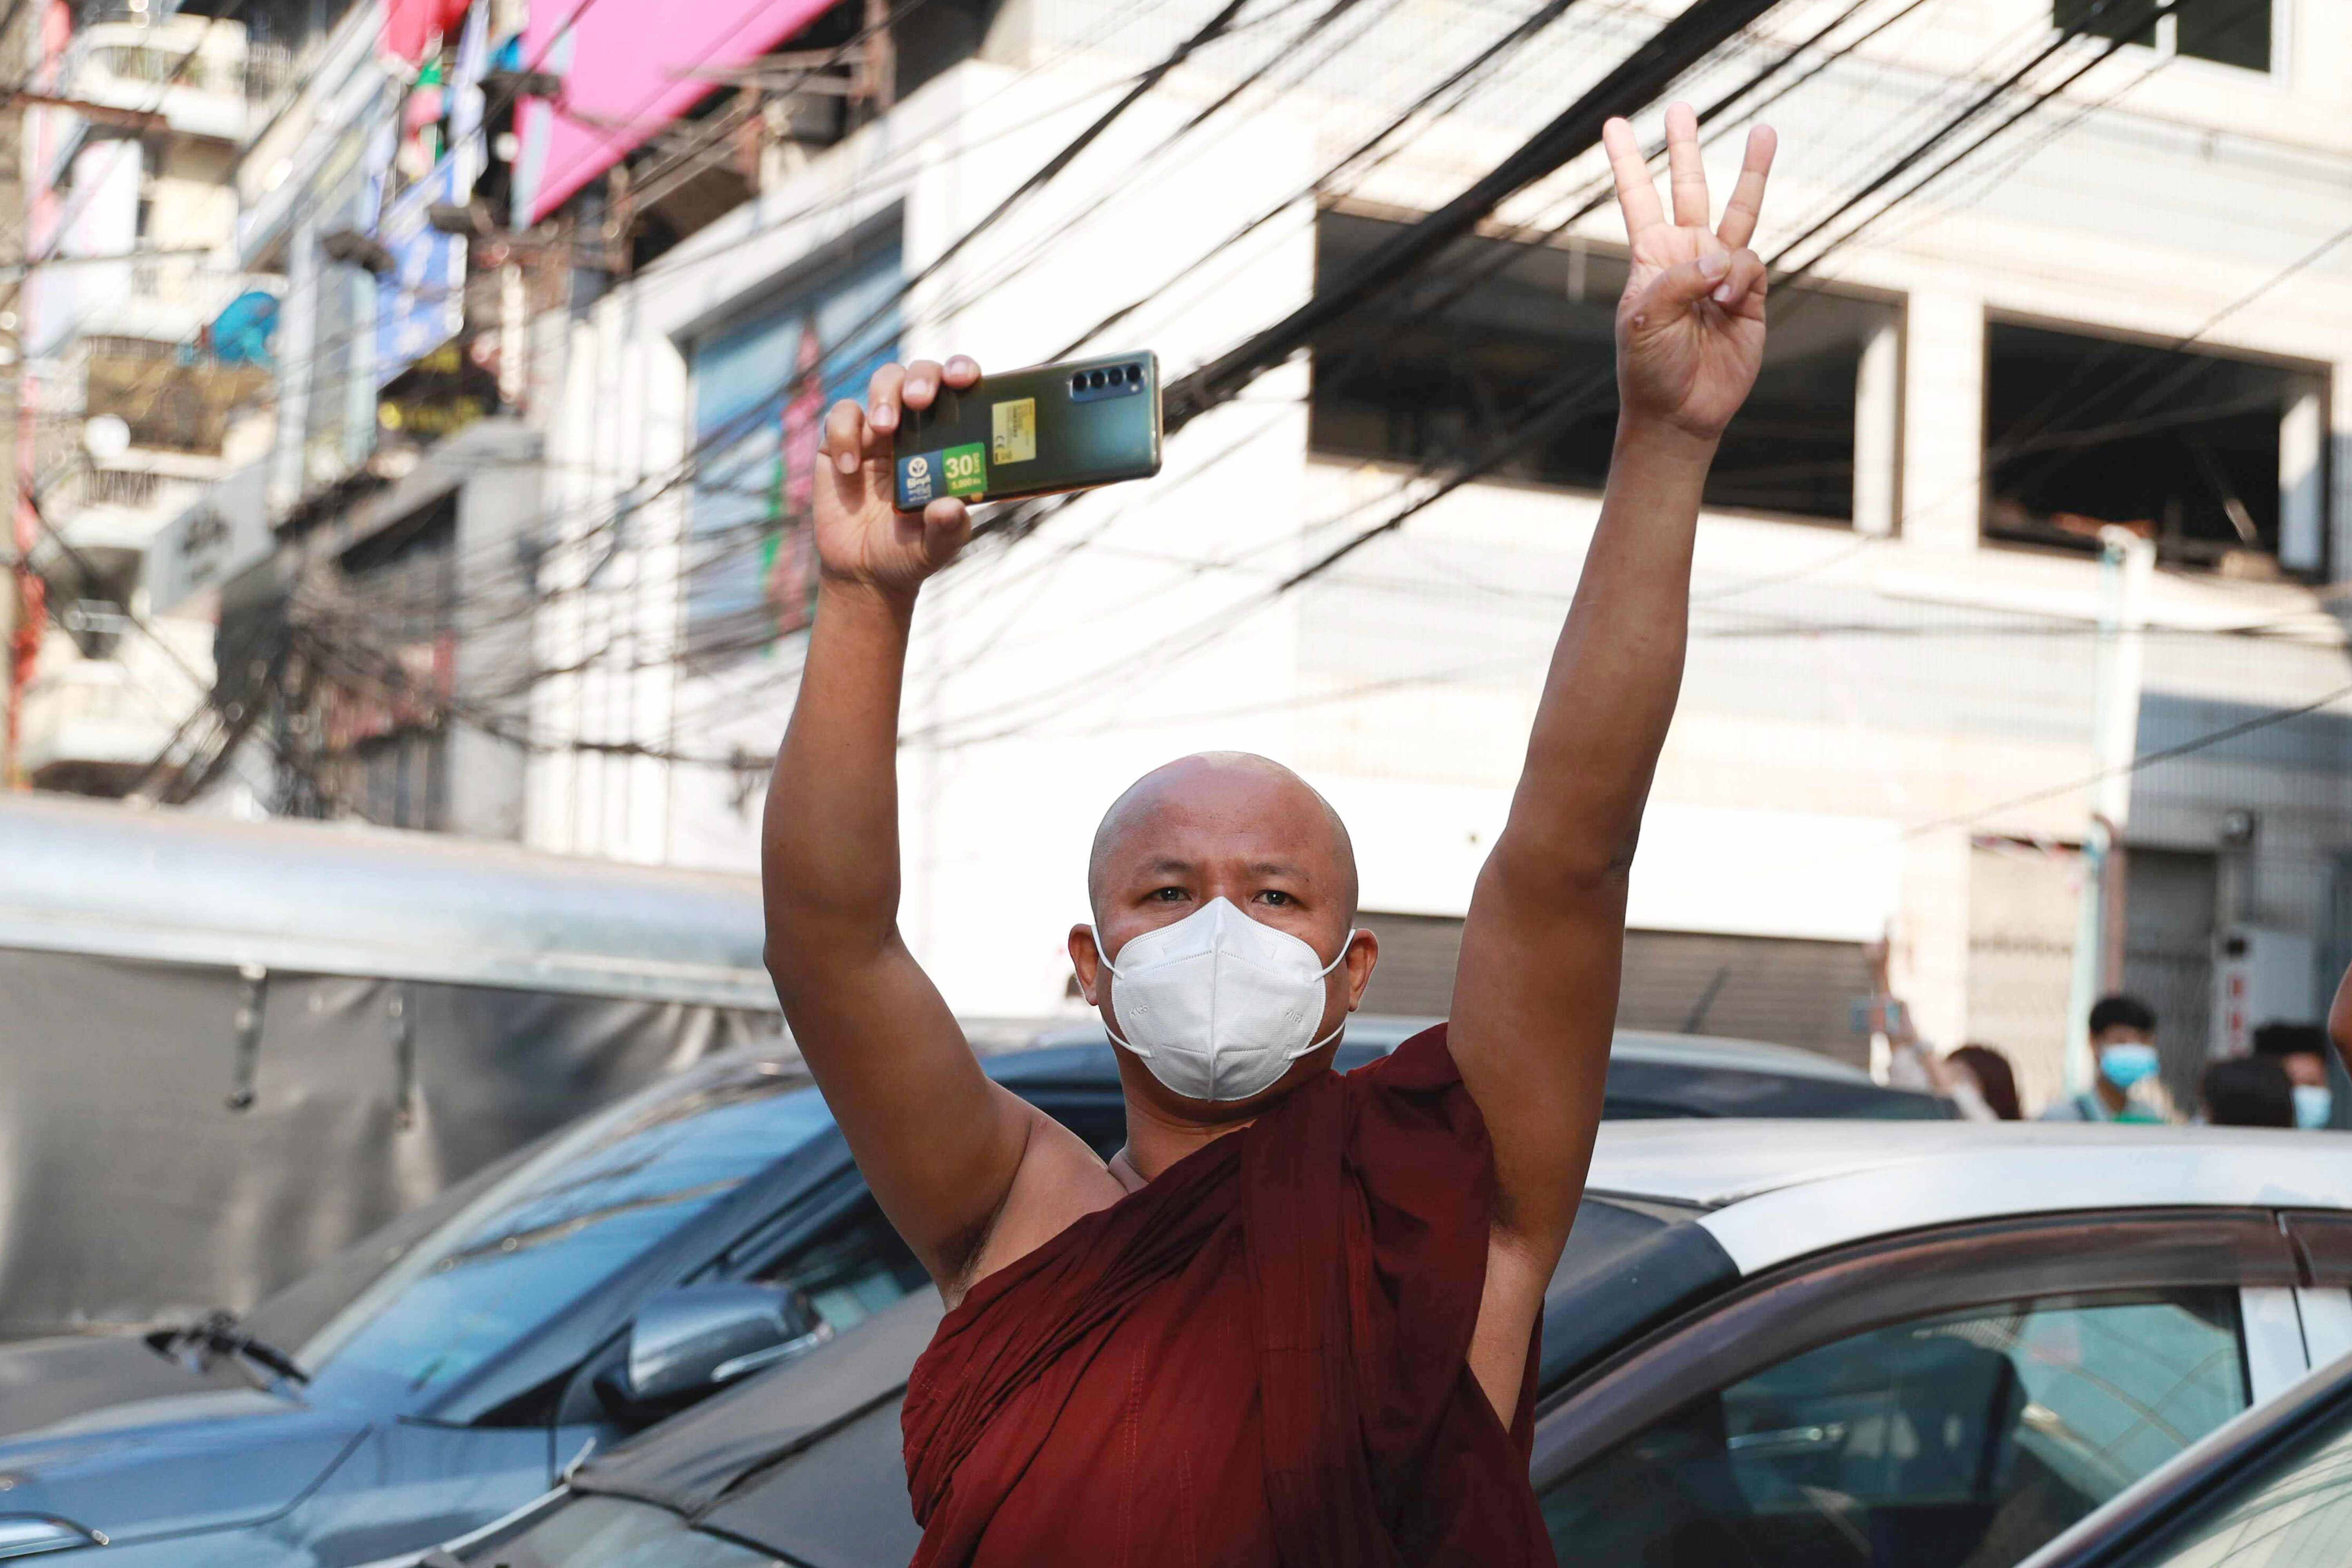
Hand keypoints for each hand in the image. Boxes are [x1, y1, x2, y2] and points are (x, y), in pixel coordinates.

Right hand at [814, 356, 981, 600]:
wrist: (863, 571)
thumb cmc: (909, 551)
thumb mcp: (936, 547)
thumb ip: (948, 529)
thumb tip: (951, 507)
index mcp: (947, 441)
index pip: (959, 391)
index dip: (962, 371)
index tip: (965, 378)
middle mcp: (915, 427)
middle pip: (918, 374)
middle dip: (920, 377)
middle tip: (919, 400)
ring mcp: (876, 432)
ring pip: (882, 382)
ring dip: (884, 396)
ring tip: (883, 430)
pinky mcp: (839, 441)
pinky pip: (840, 415)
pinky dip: (843, 432)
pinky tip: (849, 468)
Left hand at [1604, 105, 1774, 440]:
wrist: (1681, 412)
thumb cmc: (1649, 368)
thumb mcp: (1646, 321)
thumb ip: (1678, 281)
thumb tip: (1722, 257)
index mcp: (1650, 258)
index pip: (1638, 199)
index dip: (1626, 162)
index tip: (1615, 124)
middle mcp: (1686, 257)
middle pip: (1688, 190)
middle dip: (1684, 150)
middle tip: (1682, 109)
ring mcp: (1720, 273)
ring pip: (1739, 211)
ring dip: (1751, 172)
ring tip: (1764, 129)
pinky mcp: (1749, 293)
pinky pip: (1751, 263)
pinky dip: (1739, 278)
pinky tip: (1726, 303)